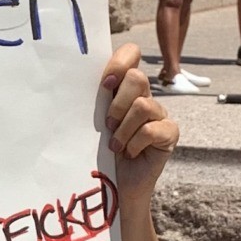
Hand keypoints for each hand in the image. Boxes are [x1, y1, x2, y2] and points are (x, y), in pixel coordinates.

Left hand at [101, 41, 178, 205]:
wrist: (116, 186)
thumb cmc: (100, 152)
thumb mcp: (92, 122)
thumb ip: (92, 100)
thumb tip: (71, 80)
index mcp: (124, 87)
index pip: (131, 54)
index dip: (120, 62)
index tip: (104, 84)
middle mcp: (144, 96)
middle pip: (137, 78)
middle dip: (117, 104)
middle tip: (107, 125)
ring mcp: (159, 114)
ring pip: (143, 105)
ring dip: (123, 129)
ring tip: (115, 145)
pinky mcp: (169, 133)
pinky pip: (152, 129)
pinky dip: (134, 143)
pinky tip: (129, 153)